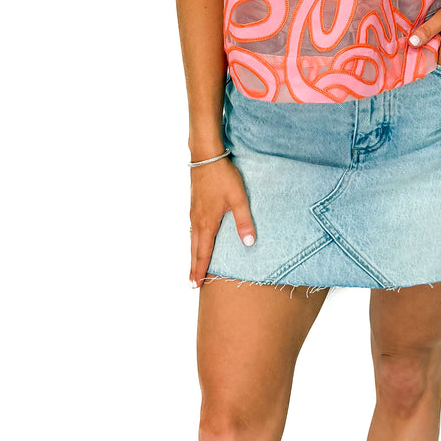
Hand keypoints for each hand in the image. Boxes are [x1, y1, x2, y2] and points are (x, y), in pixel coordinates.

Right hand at [188, 156, 256, 287]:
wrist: (205, 156)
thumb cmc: (223, 177)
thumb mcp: (239, 199)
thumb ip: (244, 221)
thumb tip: (249, 243)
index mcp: (207, 223)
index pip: (203, 253)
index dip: (200, 270)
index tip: (196, 285)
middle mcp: (197, 221)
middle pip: (194, 250)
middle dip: (193, 267)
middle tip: (191, 284)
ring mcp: (193, 212)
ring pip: (192, 240)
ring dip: (192, 255)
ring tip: (193, 267)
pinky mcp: (194, 205)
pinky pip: (192, 229)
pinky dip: (193, 242)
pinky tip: (196, 241)